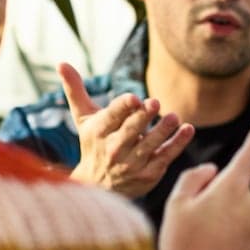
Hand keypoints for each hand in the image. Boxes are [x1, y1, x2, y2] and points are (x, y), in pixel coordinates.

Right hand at [60, 62, 192, 197]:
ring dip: (163, 130)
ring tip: (174, 117)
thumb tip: (61, 63)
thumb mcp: (83, 117)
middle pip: (130, 131)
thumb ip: (75, 90)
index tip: (133, 98)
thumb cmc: (93, 142)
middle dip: (143, 117)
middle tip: (155, 102)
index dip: (122, 107)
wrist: (98, 186)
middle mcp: (113, 149)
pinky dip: (177, 144)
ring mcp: (131, 164)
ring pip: (150, 145)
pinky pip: (165, 157)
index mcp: (98, 132)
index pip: (111, 117)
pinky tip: (188, 130)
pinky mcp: (148, 174)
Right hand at [160, 111, 249, 249]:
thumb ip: (195, 177)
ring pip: (237, 213)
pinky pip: (241, 234)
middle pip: (235, 190)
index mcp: (233, 187)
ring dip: (221, 220)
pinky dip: (228, 239)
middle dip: (217, 198)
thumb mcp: (177, 202)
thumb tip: (212, 170)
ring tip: (198, 240)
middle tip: (192, 219)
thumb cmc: (182, 243)